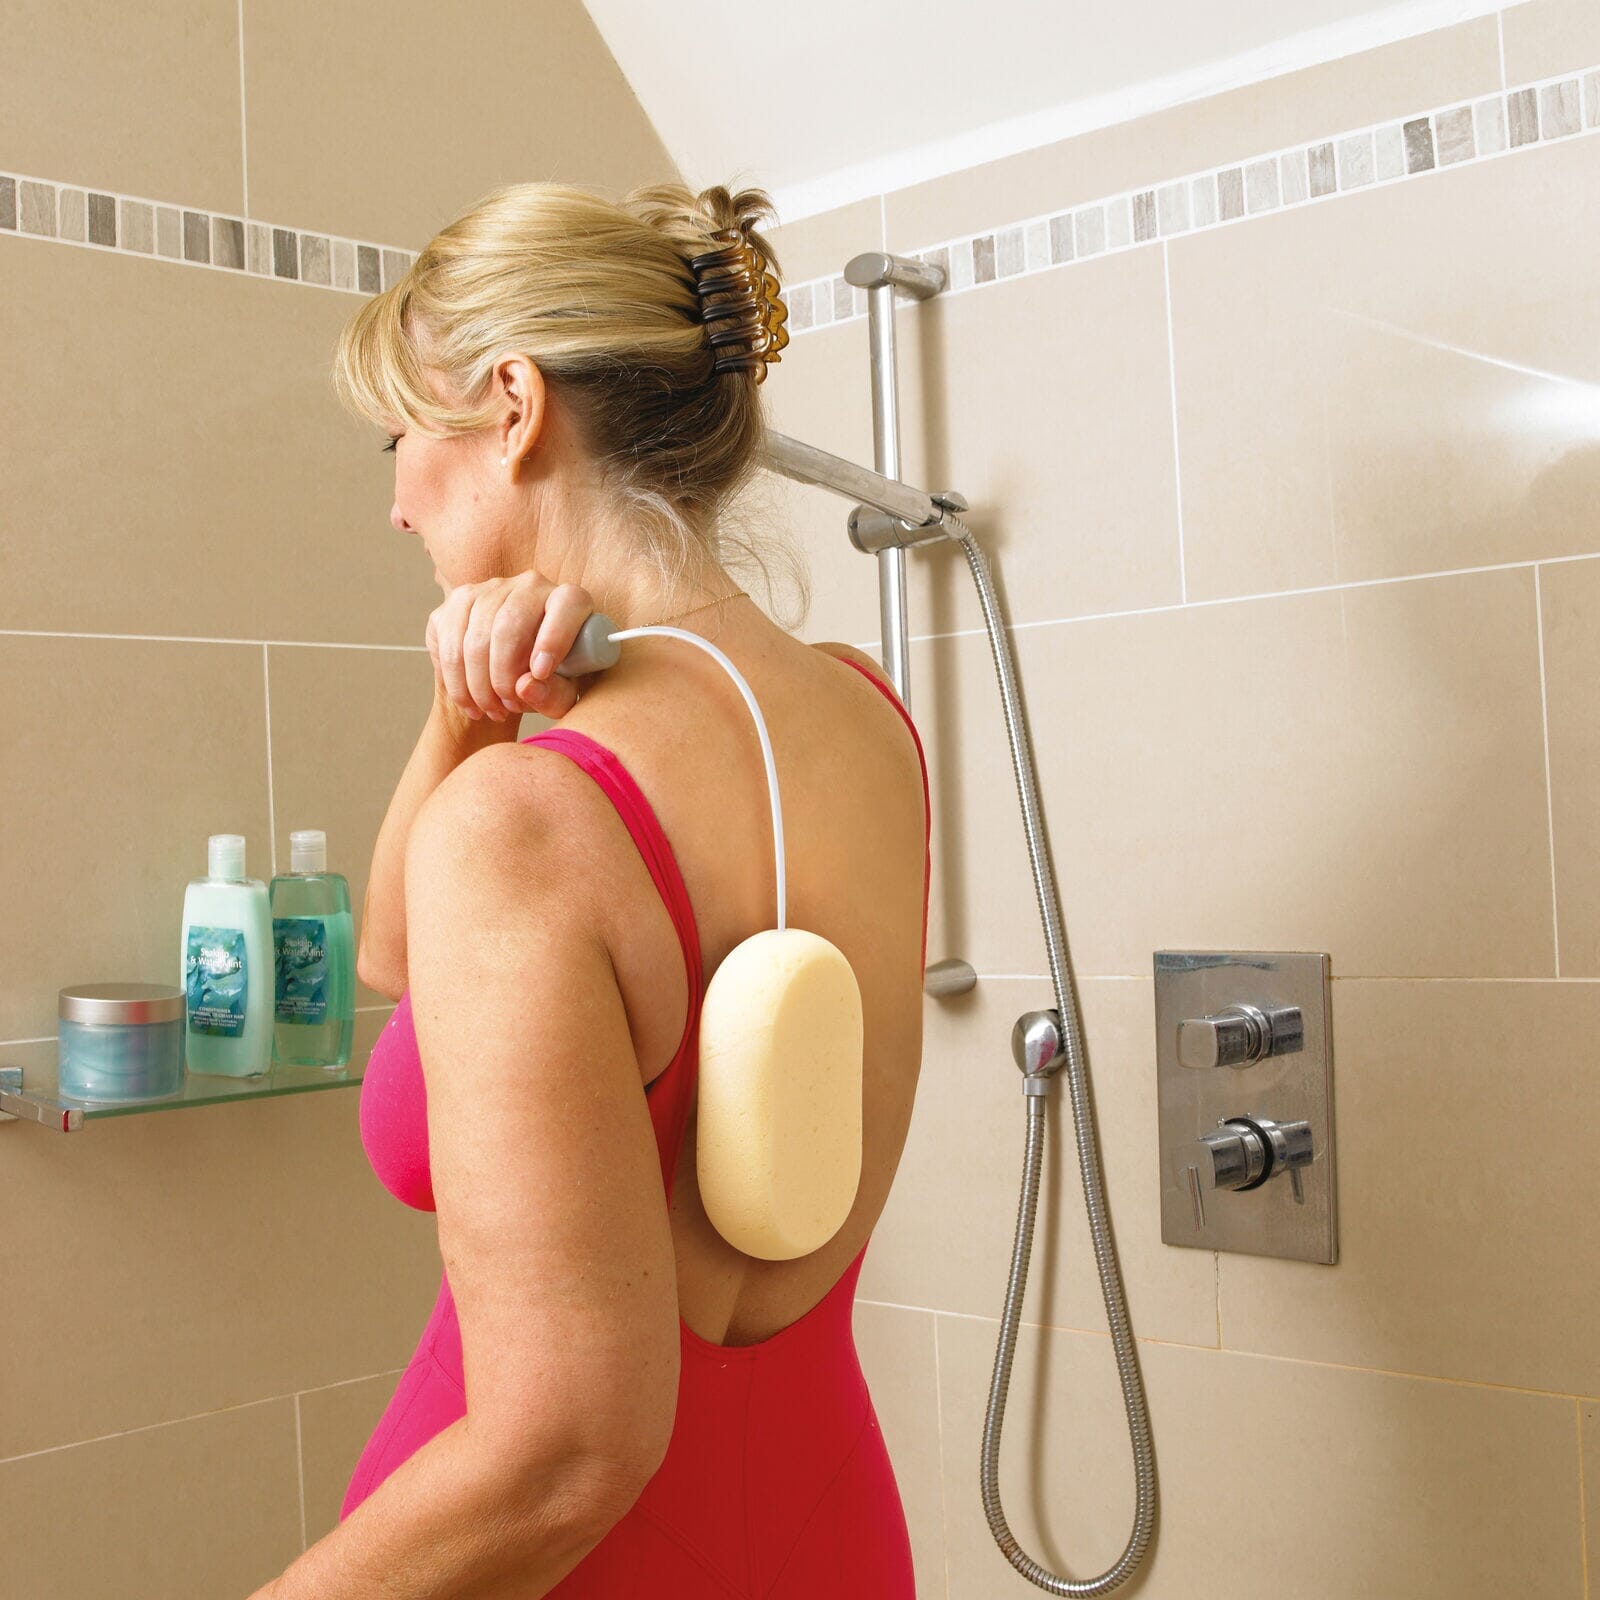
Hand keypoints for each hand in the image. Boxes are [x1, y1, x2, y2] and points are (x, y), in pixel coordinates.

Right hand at [425, 574, 596, 722]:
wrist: (514, 676)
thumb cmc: (550, 684)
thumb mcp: (562, 697)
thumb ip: (553, 694)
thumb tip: (525, 687)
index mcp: (570, 601)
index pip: (567, 604)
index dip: (554, 637)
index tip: (541, 674)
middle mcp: (530, 586)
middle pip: (509, 624)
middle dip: (504, 675)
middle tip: (508, 707)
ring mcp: (490, 589)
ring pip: (475, 636)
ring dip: (478, 683)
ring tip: (491, 710)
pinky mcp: (459, 601)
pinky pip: (449, 641)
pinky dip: (456, 680)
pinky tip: (469, 702)